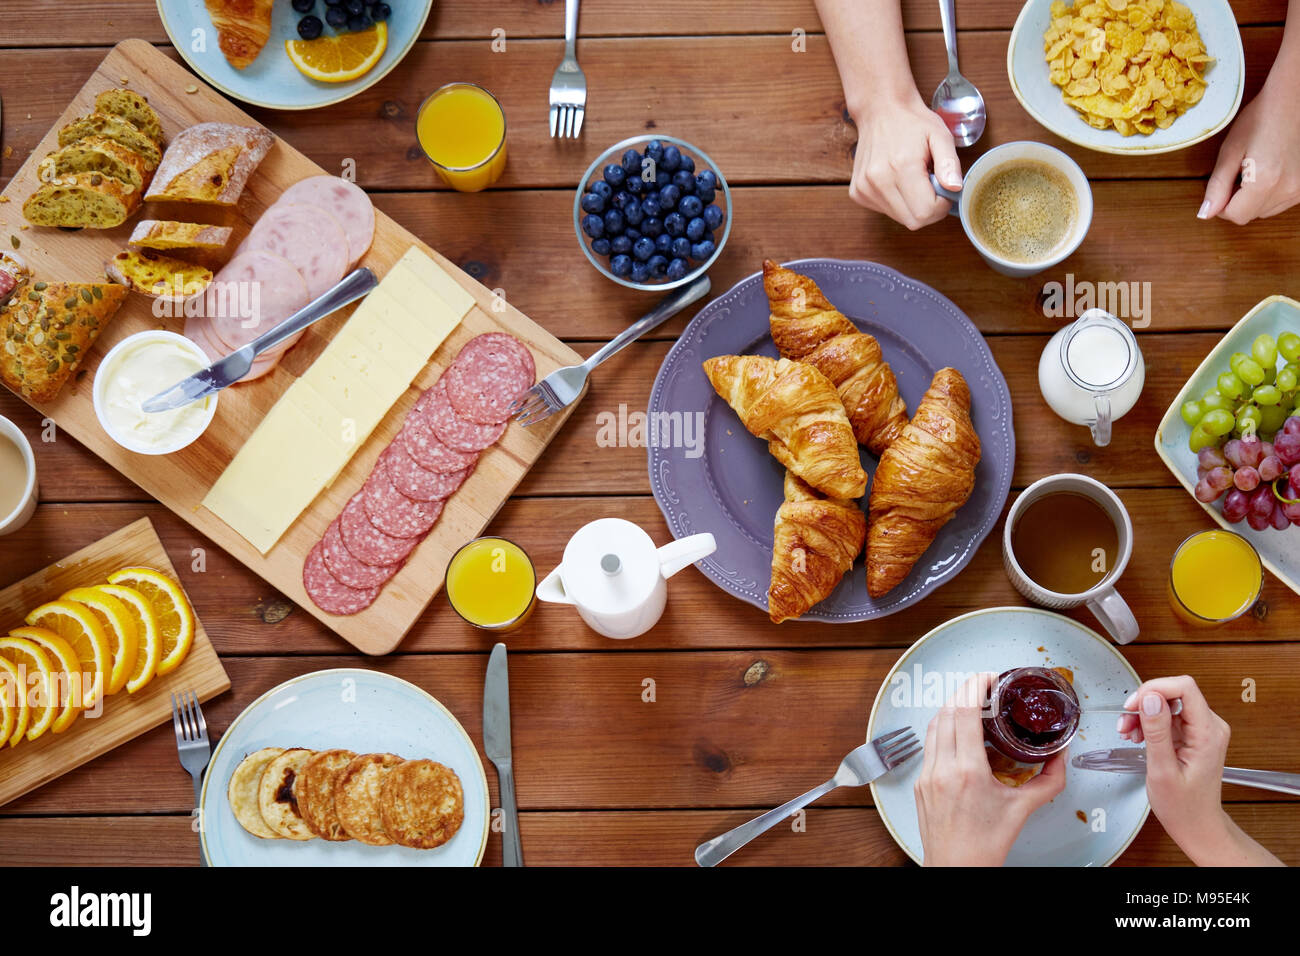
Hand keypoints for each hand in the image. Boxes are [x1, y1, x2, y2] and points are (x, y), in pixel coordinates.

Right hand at [849, 94, 963, 229]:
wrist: (880, 110)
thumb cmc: (913, 123)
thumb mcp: (940, 135)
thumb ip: (950, 163)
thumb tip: (955, 188)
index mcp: (902, 167)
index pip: (926, 212)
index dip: (941, 205)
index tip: (943, 188)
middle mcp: (878, 181)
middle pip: (913, 221)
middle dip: (928, 208)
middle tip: (930, 183)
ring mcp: (864, 189)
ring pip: (900, 218)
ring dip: (912, 205)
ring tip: (912, 179)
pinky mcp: (857, 193)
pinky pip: (885, 211)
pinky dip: (897, 201)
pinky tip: (897, 180)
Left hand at [915, 674, 1066, 865]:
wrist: (957, 869)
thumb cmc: (986, 845)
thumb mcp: (1023, 809)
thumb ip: (1048, 780)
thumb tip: (1061, 755)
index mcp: (967, 772)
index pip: (963, 712)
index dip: (974, 687)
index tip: (988, 677)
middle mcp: (941, 769)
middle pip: (945, 712)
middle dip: (964, 692)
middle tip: (984, 686)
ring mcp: (926, 775)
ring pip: (933, 725)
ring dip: (951, 708)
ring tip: (972, 704)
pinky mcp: (920, 783)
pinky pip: (928, 744)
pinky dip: (942, 729)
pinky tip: (958, 732)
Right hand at [1117, 675, 1281, 865]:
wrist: (1197, 825)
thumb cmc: (1183, 806)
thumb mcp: (1162, 770)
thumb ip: (1156, 732)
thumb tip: (1149, 698)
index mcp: (1208, 733)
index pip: (1184, 688)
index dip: (1154, 689)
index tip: (1132, 705)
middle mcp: (1210, 727)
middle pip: (1174, 693)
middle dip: (1144, 703)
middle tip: (1125, 722)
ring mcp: (1202, 730)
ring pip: (1168, 703)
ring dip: (1143, 714)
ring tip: (1127, 732)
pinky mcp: (1193, 735)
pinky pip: (1168, 716)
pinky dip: (1149, 722)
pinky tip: (1137, 736)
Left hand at [1200, 80, 1299, 223]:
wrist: (1294, 97)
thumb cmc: (1263, 117)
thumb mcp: (1231, 150)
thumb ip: (1217, 185)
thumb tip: (1206, 213)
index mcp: (1265, 182)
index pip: (1236, 215)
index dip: (1222, 205)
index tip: (1222, 186)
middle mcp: (1288, 188)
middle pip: (1252, 214)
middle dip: (1239, 200)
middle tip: (1239, 171)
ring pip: (1269, 209)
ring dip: (1257, 197)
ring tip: (1257, 167)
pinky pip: (1285, 199)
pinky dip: (1274, 191)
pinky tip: (1272, 168)